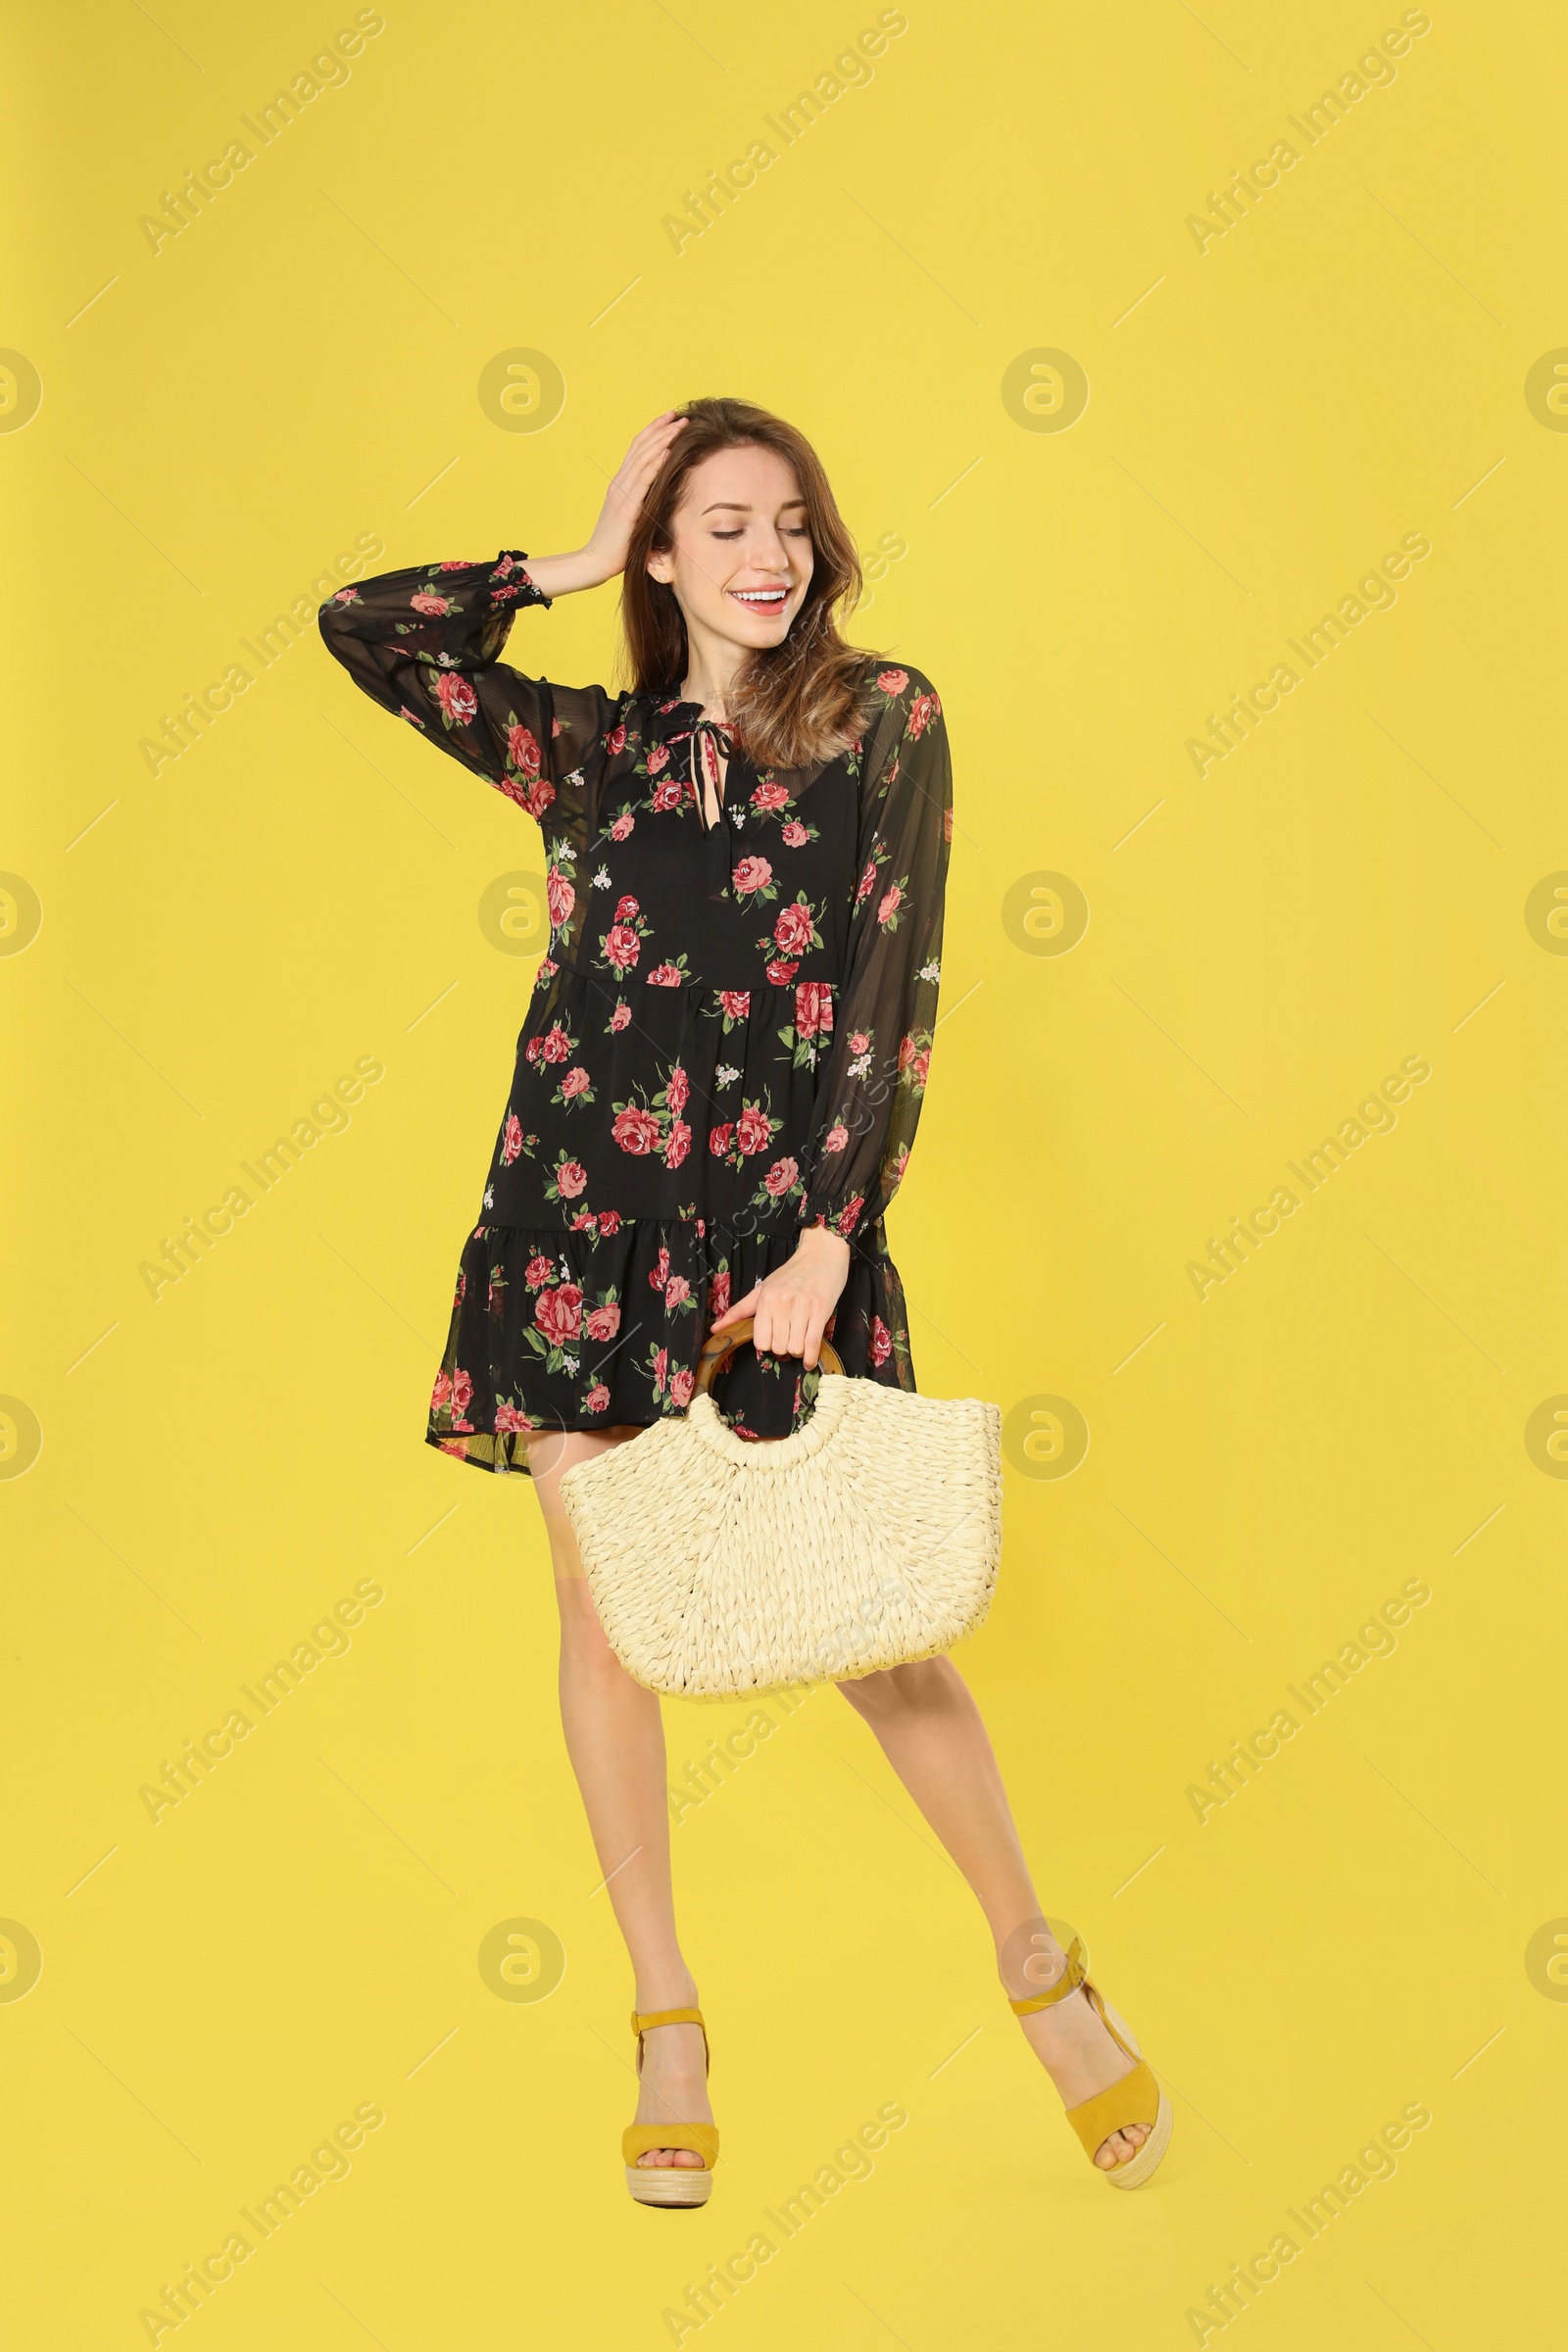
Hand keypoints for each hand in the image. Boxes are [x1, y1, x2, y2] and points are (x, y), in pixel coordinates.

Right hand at [519, 414, 689, 600]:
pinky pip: (642, 482)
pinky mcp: (626, 508)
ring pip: (643, 459)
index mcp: (620, 484)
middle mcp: (619, 483)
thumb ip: (641, 503)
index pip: (637, 450)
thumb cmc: (615, 545)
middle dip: (661, 429)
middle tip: (678, 415)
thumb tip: (661, 496)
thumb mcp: (631, 517)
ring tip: (678, 427)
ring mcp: (621, 494)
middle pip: (640, 448)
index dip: (653, 432)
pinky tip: (667, 453)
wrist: (595, 561)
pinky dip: (655, 465)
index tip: (670, 419)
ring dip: (662, 441)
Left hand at [711, 1227, 850, 1369]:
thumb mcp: (762, 1289)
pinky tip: (809, 1359)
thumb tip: (715, 1330)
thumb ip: (739, 1311)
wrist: (821, 1255)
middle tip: (788, 1337)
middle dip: (783, 1348)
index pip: (761, 1341)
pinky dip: (810, 1357)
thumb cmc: (792, 1273)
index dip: (767, 1344)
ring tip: (800, 1340)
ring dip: (798, 1351)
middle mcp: (782, 1304)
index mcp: (765, 1300)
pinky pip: (813, 1343)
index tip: (773, 1338)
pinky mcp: (821, 1310)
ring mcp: (803, 1307)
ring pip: (795, 1348)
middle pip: (778, 1347)